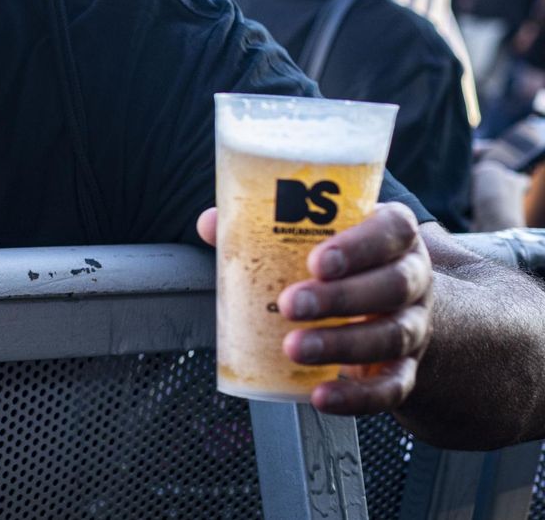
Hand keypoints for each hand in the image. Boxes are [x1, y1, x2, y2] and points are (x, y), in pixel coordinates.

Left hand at [197, 202, 432, 414]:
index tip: (316, 261)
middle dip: (340, 297)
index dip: (360, 245)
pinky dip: (356, 397)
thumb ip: (263, 227)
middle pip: (393, 284)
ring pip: (391, 336)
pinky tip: (320, 396)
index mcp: (392, 235)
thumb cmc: (341, 264)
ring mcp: (413, 325)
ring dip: (341, 345)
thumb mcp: (314, 236)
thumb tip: (210, 225)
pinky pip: (391, 388)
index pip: (392, 230)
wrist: (391, 309)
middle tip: (290, 304)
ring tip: (294, 347)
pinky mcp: (405, 369)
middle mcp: (411, 278)